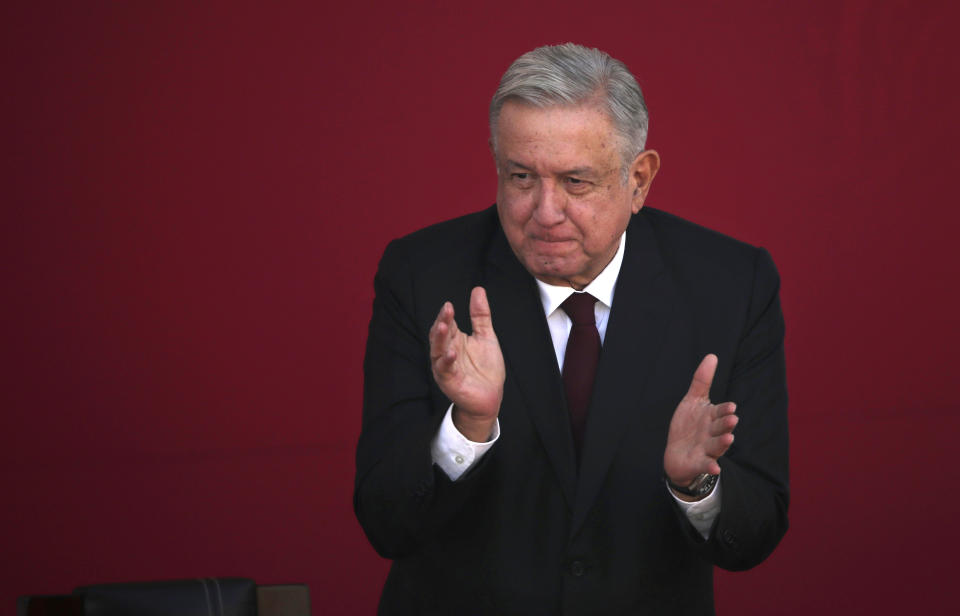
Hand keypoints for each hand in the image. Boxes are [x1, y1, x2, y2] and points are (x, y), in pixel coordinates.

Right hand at [429, 287, 504, 441]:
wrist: (490, 397)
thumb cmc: (486, 369)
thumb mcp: (486, 337)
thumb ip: (480, 316)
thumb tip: (477, 289)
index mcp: (455, 340)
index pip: (447, 324)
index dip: (447, 315)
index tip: (449, 305)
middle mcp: (447, 351)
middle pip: (440, 334)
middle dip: (442, 322)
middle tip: (446, 310)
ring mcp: (446, 367)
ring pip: (438, 350)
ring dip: (440, 339)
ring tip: (443, 327)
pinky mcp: (449, 381)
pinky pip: (445, 370)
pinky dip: (447, 361)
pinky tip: (451, 353)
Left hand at [663, 354, 737, 487]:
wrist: (676, 455)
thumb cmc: (688, 426)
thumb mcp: (692, 401)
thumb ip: (702, 381)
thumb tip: (712, 356)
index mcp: (711, 417)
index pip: (720, 412)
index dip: (725, 410)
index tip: (731, 406)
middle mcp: (712, 433)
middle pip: (721, 427)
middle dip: (726, 424)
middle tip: (732, 419)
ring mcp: (707, 449)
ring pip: (717, 445)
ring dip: (723, 442)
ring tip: (729, 438)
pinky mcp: (699, 463)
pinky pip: (706, 465)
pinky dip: (710, 466)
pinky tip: (715, 468)